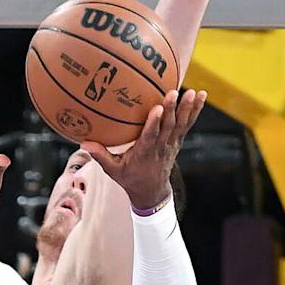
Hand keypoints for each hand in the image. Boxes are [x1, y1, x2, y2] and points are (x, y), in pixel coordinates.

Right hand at [80, 89, 205, 209]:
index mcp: (144, 153)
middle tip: (174, 93)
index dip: (154, 123)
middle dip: (171, 110)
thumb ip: (100, 156)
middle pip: (167, 127)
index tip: (157, 109)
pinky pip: (187, 124)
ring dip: (188, 108)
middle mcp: (160, 147)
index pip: (150, 136)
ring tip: (194, 93)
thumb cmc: (130, 178)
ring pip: (181, 124)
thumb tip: (83, 143)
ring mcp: (171, 144)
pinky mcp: (177, 140)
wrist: (152, 191)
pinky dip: (195, 110)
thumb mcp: (114, 171)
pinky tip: (201, 96)